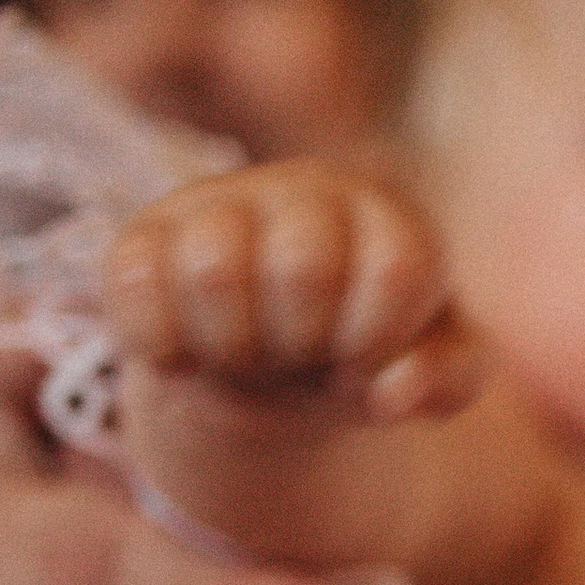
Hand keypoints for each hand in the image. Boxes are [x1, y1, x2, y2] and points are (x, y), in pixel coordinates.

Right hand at [104, 158, 476, 417]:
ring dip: (235, 347)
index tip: (363, 363)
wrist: (272, 364)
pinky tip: (189, 360)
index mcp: (385, 216)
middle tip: (302, 359)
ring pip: (213, 269)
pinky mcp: (143, 238)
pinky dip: (163, 345)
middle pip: (303, 267)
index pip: (396, 268)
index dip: (377, 341)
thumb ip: (448, 377)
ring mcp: (218, 205)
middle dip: (305, 344)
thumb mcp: (432, 371)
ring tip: (249, 359)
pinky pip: (136, 284)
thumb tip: (394, 393)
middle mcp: (303, 192)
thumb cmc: (362, 355)